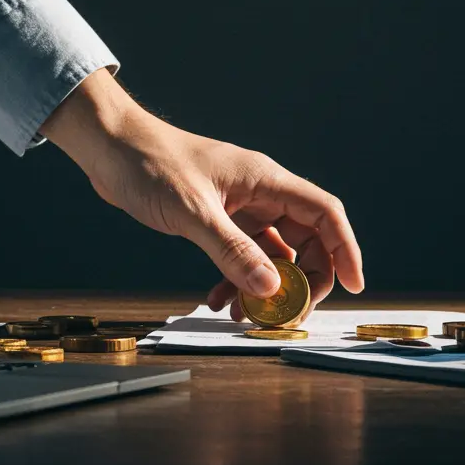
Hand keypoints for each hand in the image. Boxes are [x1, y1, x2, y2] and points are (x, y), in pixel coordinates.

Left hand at [41, 69, 362, 315]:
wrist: (109, 147)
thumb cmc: (149, 164)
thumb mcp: (193, 213)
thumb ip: (233, 251)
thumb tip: (272, 289)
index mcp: (265, 180)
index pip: (325, 214)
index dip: (346, 250)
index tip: (354, 285)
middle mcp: (259, 192)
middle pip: (305, 240)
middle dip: (302, 281)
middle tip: (286, 315)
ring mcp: (239, 205)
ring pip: (272, 253)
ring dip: (265, 287)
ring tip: (247, 316)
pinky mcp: (217, 217)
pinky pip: (242, 254)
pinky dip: (238, 279)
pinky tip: (220, 299)